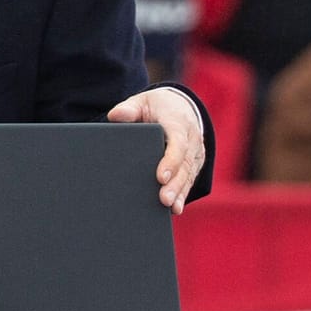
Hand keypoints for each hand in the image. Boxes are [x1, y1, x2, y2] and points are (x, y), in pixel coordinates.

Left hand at [108, 86, 206, 213]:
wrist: (181, 106)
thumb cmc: (157, 107)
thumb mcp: (142, 102)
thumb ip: (129, 109)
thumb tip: (115, 115)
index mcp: (178, 122)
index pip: (178, 143)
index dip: (171, 161)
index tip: (160, 176)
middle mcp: (191, 139)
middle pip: (184, 164)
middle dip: (175, 183)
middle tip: (164, 199)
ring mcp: (195, 153)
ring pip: (189, 175)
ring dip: (179, 192)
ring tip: (170, 207)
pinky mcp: (194, 164)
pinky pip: (189, 180)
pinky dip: (183, 194)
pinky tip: (175, 209)